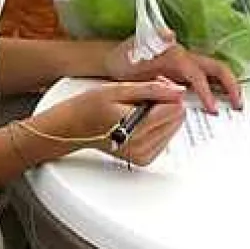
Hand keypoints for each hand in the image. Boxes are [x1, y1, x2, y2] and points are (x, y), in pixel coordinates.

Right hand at [38, 77, 186, 165]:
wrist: (71, 128)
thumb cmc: (89, 107)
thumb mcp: (119, 89)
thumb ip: (152, 90)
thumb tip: (178, 91)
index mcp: (136, 129)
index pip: (175, 109)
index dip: (166, 94)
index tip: (152, 89)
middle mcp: (141, 147)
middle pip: (177, 119)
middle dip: (165, 104)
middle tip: (142, 99)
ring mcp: (143, 156)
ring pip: (174, 128)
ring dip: (161, 115)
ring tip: (137, 110)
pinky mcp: (144, 159)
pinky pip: (165, 138)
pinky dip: (156, 127)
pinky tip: (139, 121)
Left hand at [104, 30, 242, 113]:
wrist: (115, 60)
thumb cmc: (123, 58)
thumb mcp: (133, 49)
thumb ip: (152, 42)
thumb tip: (170, 34)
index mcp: (177, 55)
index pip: (198, 74)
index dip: (207, 91)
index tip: (212, 109)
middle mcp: (186, 59)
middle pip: (217, 69)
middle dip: (231, 85)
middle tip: (238, 105)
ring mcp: (186, 67)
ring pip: (215, 74)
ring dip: (228, 88)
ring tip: (236, 105)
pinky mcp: (184, 75)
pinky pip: (206, 81)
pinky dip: (217, 92)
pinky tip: (221, 104)